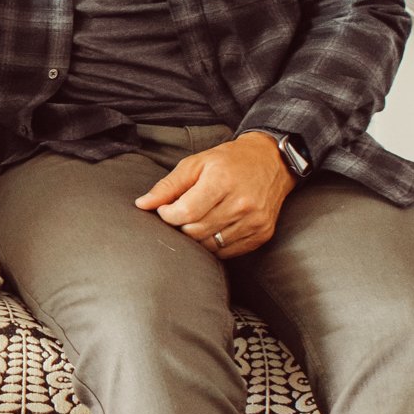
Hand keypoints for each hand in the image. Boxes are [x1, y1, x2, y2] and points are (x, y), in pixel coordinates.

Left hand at [134, 132, 296, 258]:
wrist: (271, 162)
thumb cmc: (228, 161)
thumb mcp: (195, 164)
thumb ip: (168, 185)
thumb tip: (142, 204)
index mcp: (222, 182)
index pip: (186, 212)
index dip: (168, 215)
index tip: (165, 209)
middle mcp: (242, 204)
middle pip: (197, 231)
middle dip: (180, 226)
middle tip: (179, 215)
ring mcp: (255, 221)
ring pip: (211, 245)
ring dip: (196, 238)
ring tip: (195, 221)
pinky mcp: (262, 234)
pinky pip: (228, 252)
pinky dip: (214, 245)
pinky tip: (212, 228)